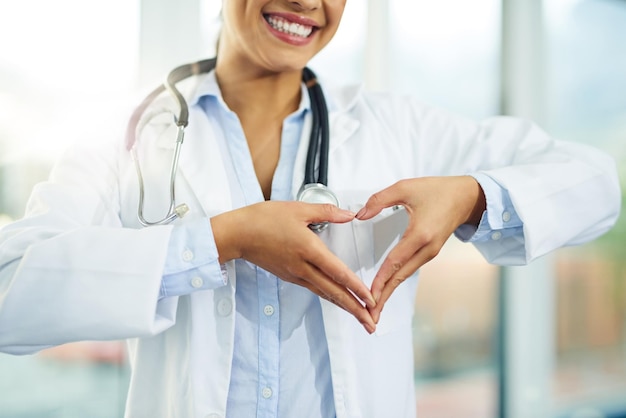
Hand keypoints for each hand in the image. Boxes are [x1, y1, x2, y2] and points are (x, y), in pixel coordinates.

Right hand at [211, 201, 376, 333]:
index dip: (357, 287)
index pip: (338, 272)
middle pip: (334, 292)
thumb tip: (350, 214)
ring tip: (359, 317)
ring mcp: (295, 274)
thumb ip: (327, 212)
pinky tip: (337, 300)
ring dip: (344, 306)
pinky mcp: (289, 276)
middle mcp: (303, 267)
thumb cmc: (264, 219)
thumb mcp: (298, 209)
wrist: (237, 234)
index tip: (371, 300)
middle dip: (355, 309)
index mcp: (308, 249)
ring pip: (324, 293)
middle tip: (371, 323)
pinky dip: (329, 297)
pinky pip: (314, 289)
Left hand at [356, 176, 485, 322]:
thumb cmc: (438, 190)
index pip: (395, 261)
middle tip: (369, 316)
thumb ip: (379, 200)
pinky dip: (396, 281)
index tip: (369, 295)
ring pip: (405, 276)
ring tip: (374, 308)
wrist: (467, 197)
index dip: (381, 280)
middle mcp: (427, 249)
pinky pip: (409, 270)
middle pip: (400, 277)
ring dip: (389, 292)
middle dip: (384, 297)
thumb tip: (359, 215)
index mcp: (420, 234)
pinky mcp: (429, 253)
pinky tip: (386, 288)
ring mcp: (430, 253)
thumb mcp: (405, 187)